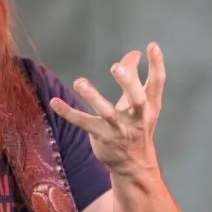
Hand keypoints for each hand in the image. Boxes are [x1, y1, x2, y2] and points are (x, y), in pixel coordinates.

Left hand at [50, 42, 166, 174]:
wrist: (134, 165)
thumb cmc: (137, 126)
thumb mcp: (140, 104)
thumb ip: (135, 77)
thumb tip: (134, 52)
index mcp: (150, 106)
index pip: (157, 83)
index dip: (157, 64)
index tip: (152, 46)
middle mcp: (138, 118)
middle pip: (137, 99)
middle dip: (128, 83)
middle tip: (117, 67)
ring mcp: (119, 129)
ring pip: (107, 113)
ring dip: (93, 97)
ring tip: (79, 82)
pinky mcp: (101, 137)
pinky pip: (83, 123)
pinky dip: (68, 113)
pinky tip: (54, 102)